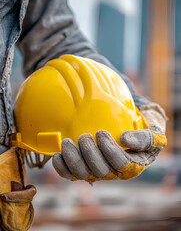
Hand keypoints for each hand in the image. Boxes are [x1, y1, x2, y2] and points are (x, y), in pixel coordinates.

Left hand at [52, 103, 166, 181]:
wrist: (132, 135)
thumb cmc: (143, 134)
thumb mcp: (153, 134)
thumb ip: (145, 137)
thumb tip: (125, 140)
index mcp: (132, 166)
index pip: (120, 163)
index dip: (109, 150)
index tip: (101, 132)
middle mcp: (114, 173)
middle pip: (99, 171)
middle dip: (89, 153)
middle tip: (84, 136)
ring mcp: (97, 172)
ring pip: (82, 174)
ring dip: (72, 158)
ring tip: (67, 142)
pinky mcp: (84, 170)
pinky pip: (70, 175)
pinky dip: (61, 167)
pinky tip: (57, 155)